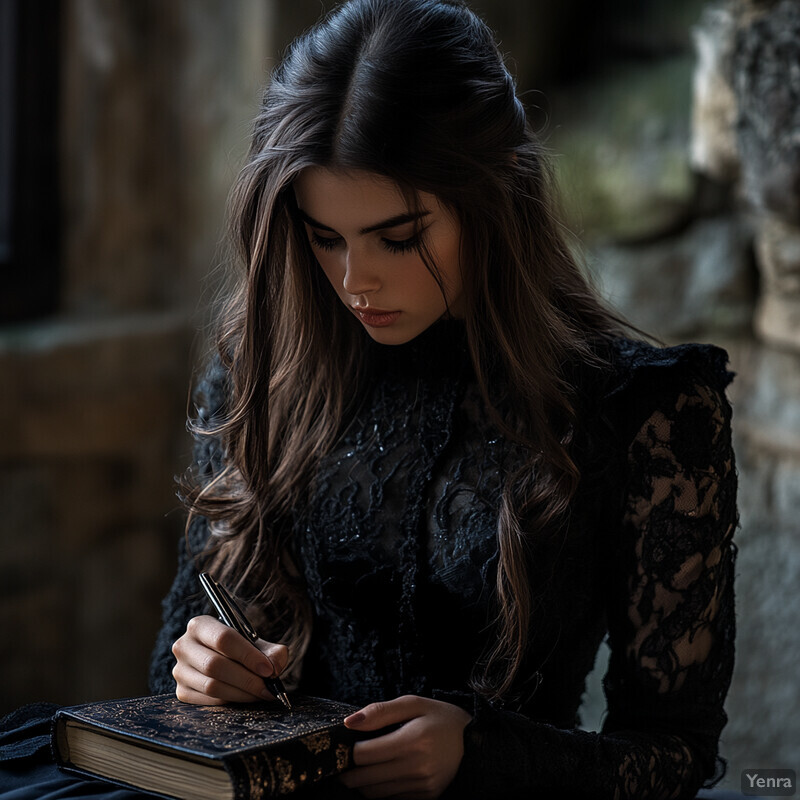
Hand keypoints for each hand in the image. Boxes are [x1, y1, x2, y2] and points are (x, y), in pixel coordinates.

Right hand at [171, 615, 287, 704]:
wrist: (224, 660)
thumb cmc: (240, 649)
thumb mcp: (256, 643)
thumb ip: (271, 651)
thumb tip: (275, 667)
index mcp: (200, 625)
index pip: (223, 638)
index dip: (248, 655)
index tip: (268, 669)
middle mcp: (184, 646)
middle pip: (215, 665)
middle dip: (247, 679)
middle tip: (268, 687)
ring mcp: (180, 670)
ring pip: (211, 686)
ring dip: (241, 693)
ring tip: (261, 693)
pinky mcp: (181, 692)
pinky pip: (208, 701)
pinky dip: (231, 701)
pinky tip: (246, 697)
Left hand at [339, 695, 471, 798]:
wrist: (475, 741)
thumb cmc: (441, 719)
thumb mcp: (414, 704)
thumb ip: (380, 712)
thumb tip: (350, 722)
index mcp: (412, 740)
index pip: (364, 754)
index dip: (349, 750)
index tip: (346, 744)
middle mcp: (417, 767)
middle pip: (365, 778)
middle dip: (349, 771)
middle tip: (344, 762)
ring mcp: (422, 786)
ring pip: (375, 793)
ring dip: (362, 783)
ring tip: (361, 768)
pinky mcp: (426, 797)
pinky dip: (380, 790)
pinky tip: (382, 775)